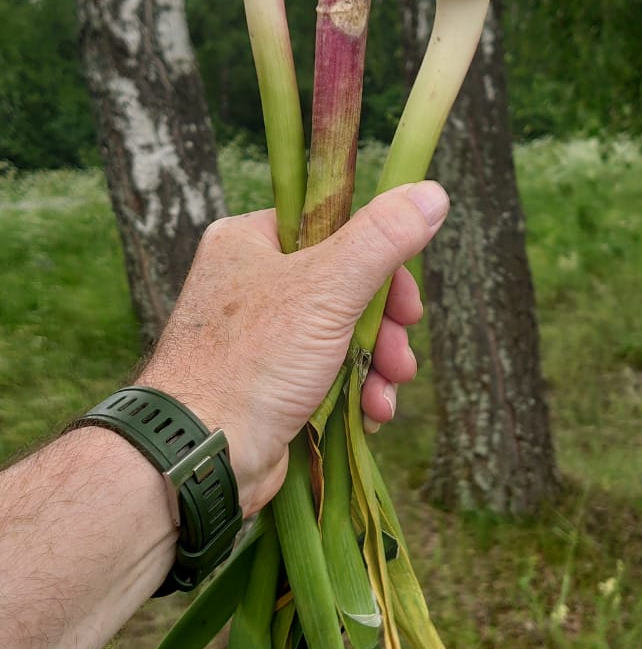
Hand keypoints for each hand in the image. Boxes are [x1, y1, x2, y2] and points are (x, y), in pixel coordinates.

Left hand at [140, 181, 448, 514]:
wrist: (202, 454)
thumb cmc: (252, 362)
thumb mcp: (326, 289)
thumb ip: (382, 239)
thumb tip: (432, 194)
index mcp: (249, 241)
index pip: (332, 228)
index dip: (380, 263)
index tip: (407, 303)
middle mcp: (250, 282)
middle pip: (346, 286)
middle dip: (384, 327)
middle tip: (401, 355)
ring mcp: (259, 336)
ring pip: (342, 334)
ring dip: (377, 363)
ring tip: (388, 391)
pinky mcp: (269, 382)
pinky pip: (327, 372)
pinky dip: (356, 390)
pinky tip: (371, 412)